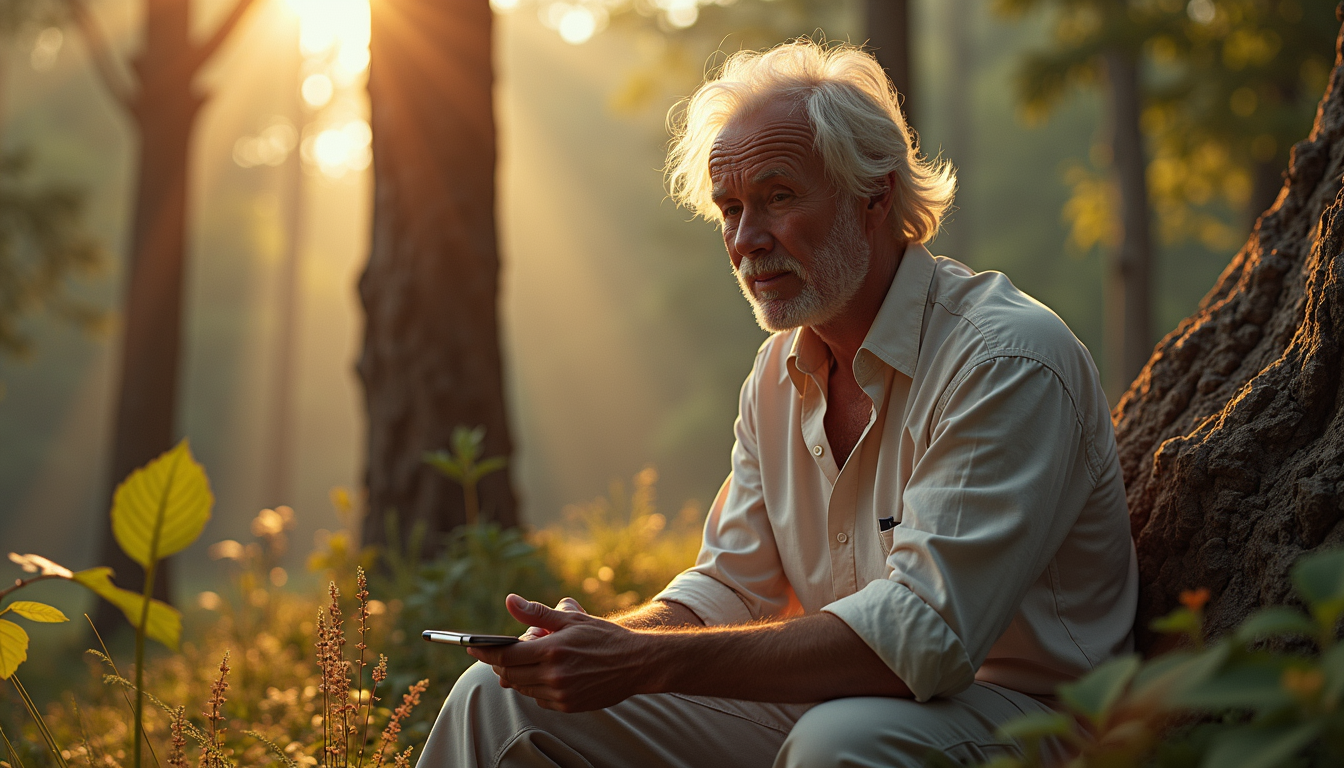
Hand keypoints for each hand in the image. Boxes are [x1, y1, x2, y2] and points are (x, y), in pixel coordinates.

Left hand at [469, 593, 651, 711]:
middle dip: (500, 664)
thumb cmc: (604, 636)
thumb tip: (509, 600)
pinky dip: (536, 687)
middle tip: (500, 654)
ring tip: (529, 661)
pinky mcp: (568, 706)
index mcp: (552, 649)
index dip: (485, 652)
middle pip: (510, 674)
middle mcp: (554, 674)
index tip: (472, 648)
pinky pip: (540, 698)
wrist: (637, 663)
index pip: (506, 655)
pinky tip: (546, 675)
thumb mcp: (572, 618)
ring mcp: (561, 693)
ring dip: (518, 675)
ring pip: (523, 688)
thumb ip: (537, 612)